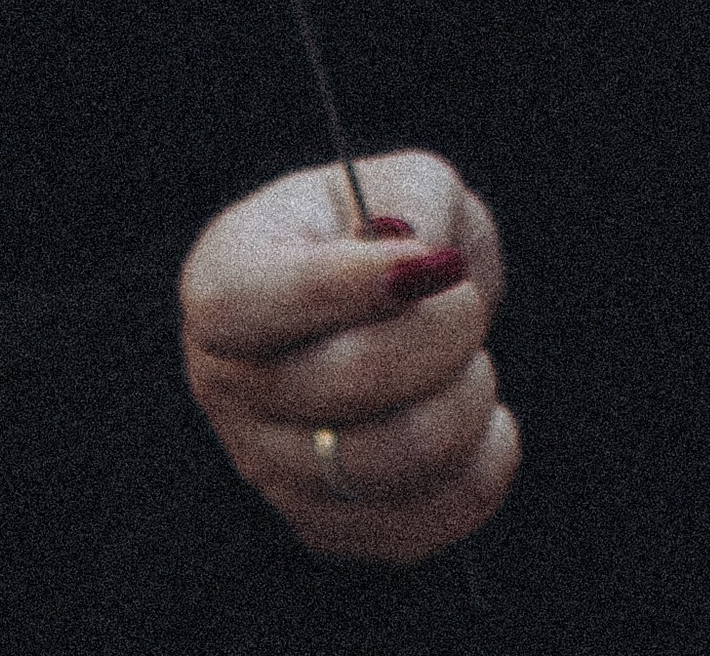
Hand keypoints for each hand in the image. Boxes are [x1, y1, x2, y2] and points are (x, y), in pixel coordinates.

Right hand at [181, 151, 518, 566]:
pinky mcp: (321, 524)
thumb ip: (412, 202)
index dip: (341, 286)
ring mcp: (267, 465)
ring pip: (382, 464)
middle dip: (441, 334)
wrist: (379, 312)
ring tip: (475, 364)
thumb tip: (422, 263)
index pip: (244, 304)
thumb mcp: (401, 181)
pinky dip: (476, 473)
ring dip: (464, 404)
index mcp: (224, 280)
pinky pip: (412, 526)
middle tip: (468, 304)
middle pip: (340, 383)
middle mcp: (226, 383)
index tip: (426, 261)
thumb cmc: (385, 234)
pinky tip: (486, 424)